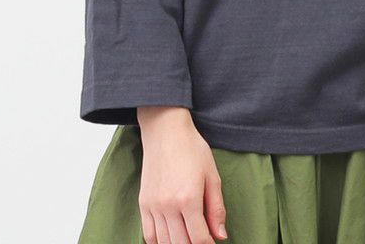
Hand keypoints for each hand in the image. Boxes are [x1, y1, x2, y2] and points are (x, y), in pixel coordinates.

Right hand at [137, 106, 227, 242]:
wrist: (166, 131)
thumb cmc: (192, 149)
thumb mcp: (212, 175)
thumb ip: (216, 208)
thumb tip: (220, 235)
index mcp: (188, 199)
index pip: (199, 238)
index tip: (213, 242)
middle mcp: (168, 206)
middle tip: (201, 239)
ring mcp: (153, 206)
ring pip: (164, 243)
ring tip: (187, 238)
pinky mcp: (143, 204)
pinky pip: (149, 235)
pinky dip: (159, 242)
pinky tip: (169, 239)